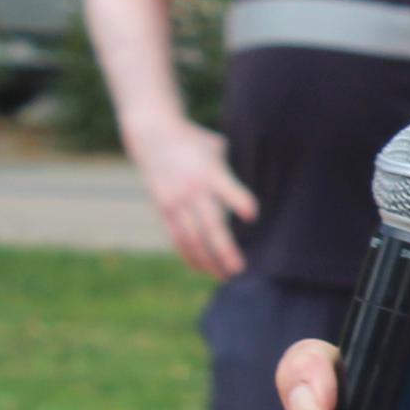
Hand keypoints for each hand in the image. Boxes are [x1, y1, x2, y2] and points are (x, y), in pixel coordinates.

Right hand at [124, 112, 256, 277]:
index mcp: (209, 171)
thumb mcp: (216, 146)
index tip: (252, 215)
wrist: (153, 135)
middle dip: (224, 249)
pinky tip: (202, 269)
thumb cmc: (194, 141)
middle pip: (209, 225)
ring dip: (207, 260)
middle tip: (239, 268)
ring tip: (223, 275)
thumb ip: (230, 169)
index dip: (239, 201)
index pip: (227, 188)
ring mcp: (175, 201)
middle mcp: (191, 189)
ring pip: (191, 239)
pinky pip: (176, 238)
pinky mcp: (163, 209)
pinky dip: (189, 255)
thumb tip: (256, 182)